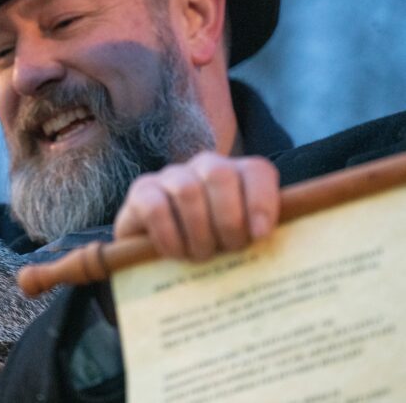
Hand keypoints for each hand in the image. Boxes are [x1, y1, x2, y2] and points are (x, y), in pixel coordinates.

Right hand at [114, 151, 279, 259]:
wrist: (154, 255)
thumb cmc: (208, 249)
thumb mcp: (238, 242)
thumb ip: (259, 238)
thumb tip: (284, 257)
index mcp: (237, 175)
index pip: (255, 171)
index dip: (261, 201)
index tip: (260, 236)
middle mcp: (204, 167)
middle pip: (220, 173)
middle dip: (228, 218)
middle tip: (229, 249)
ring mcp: (170, 176)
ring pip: (188, 190)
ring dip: (198, 231)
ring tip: (201, 256)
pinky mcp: (141, 192)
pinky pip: (156, 207)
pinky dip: (170, 236)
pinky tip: (176, 254)